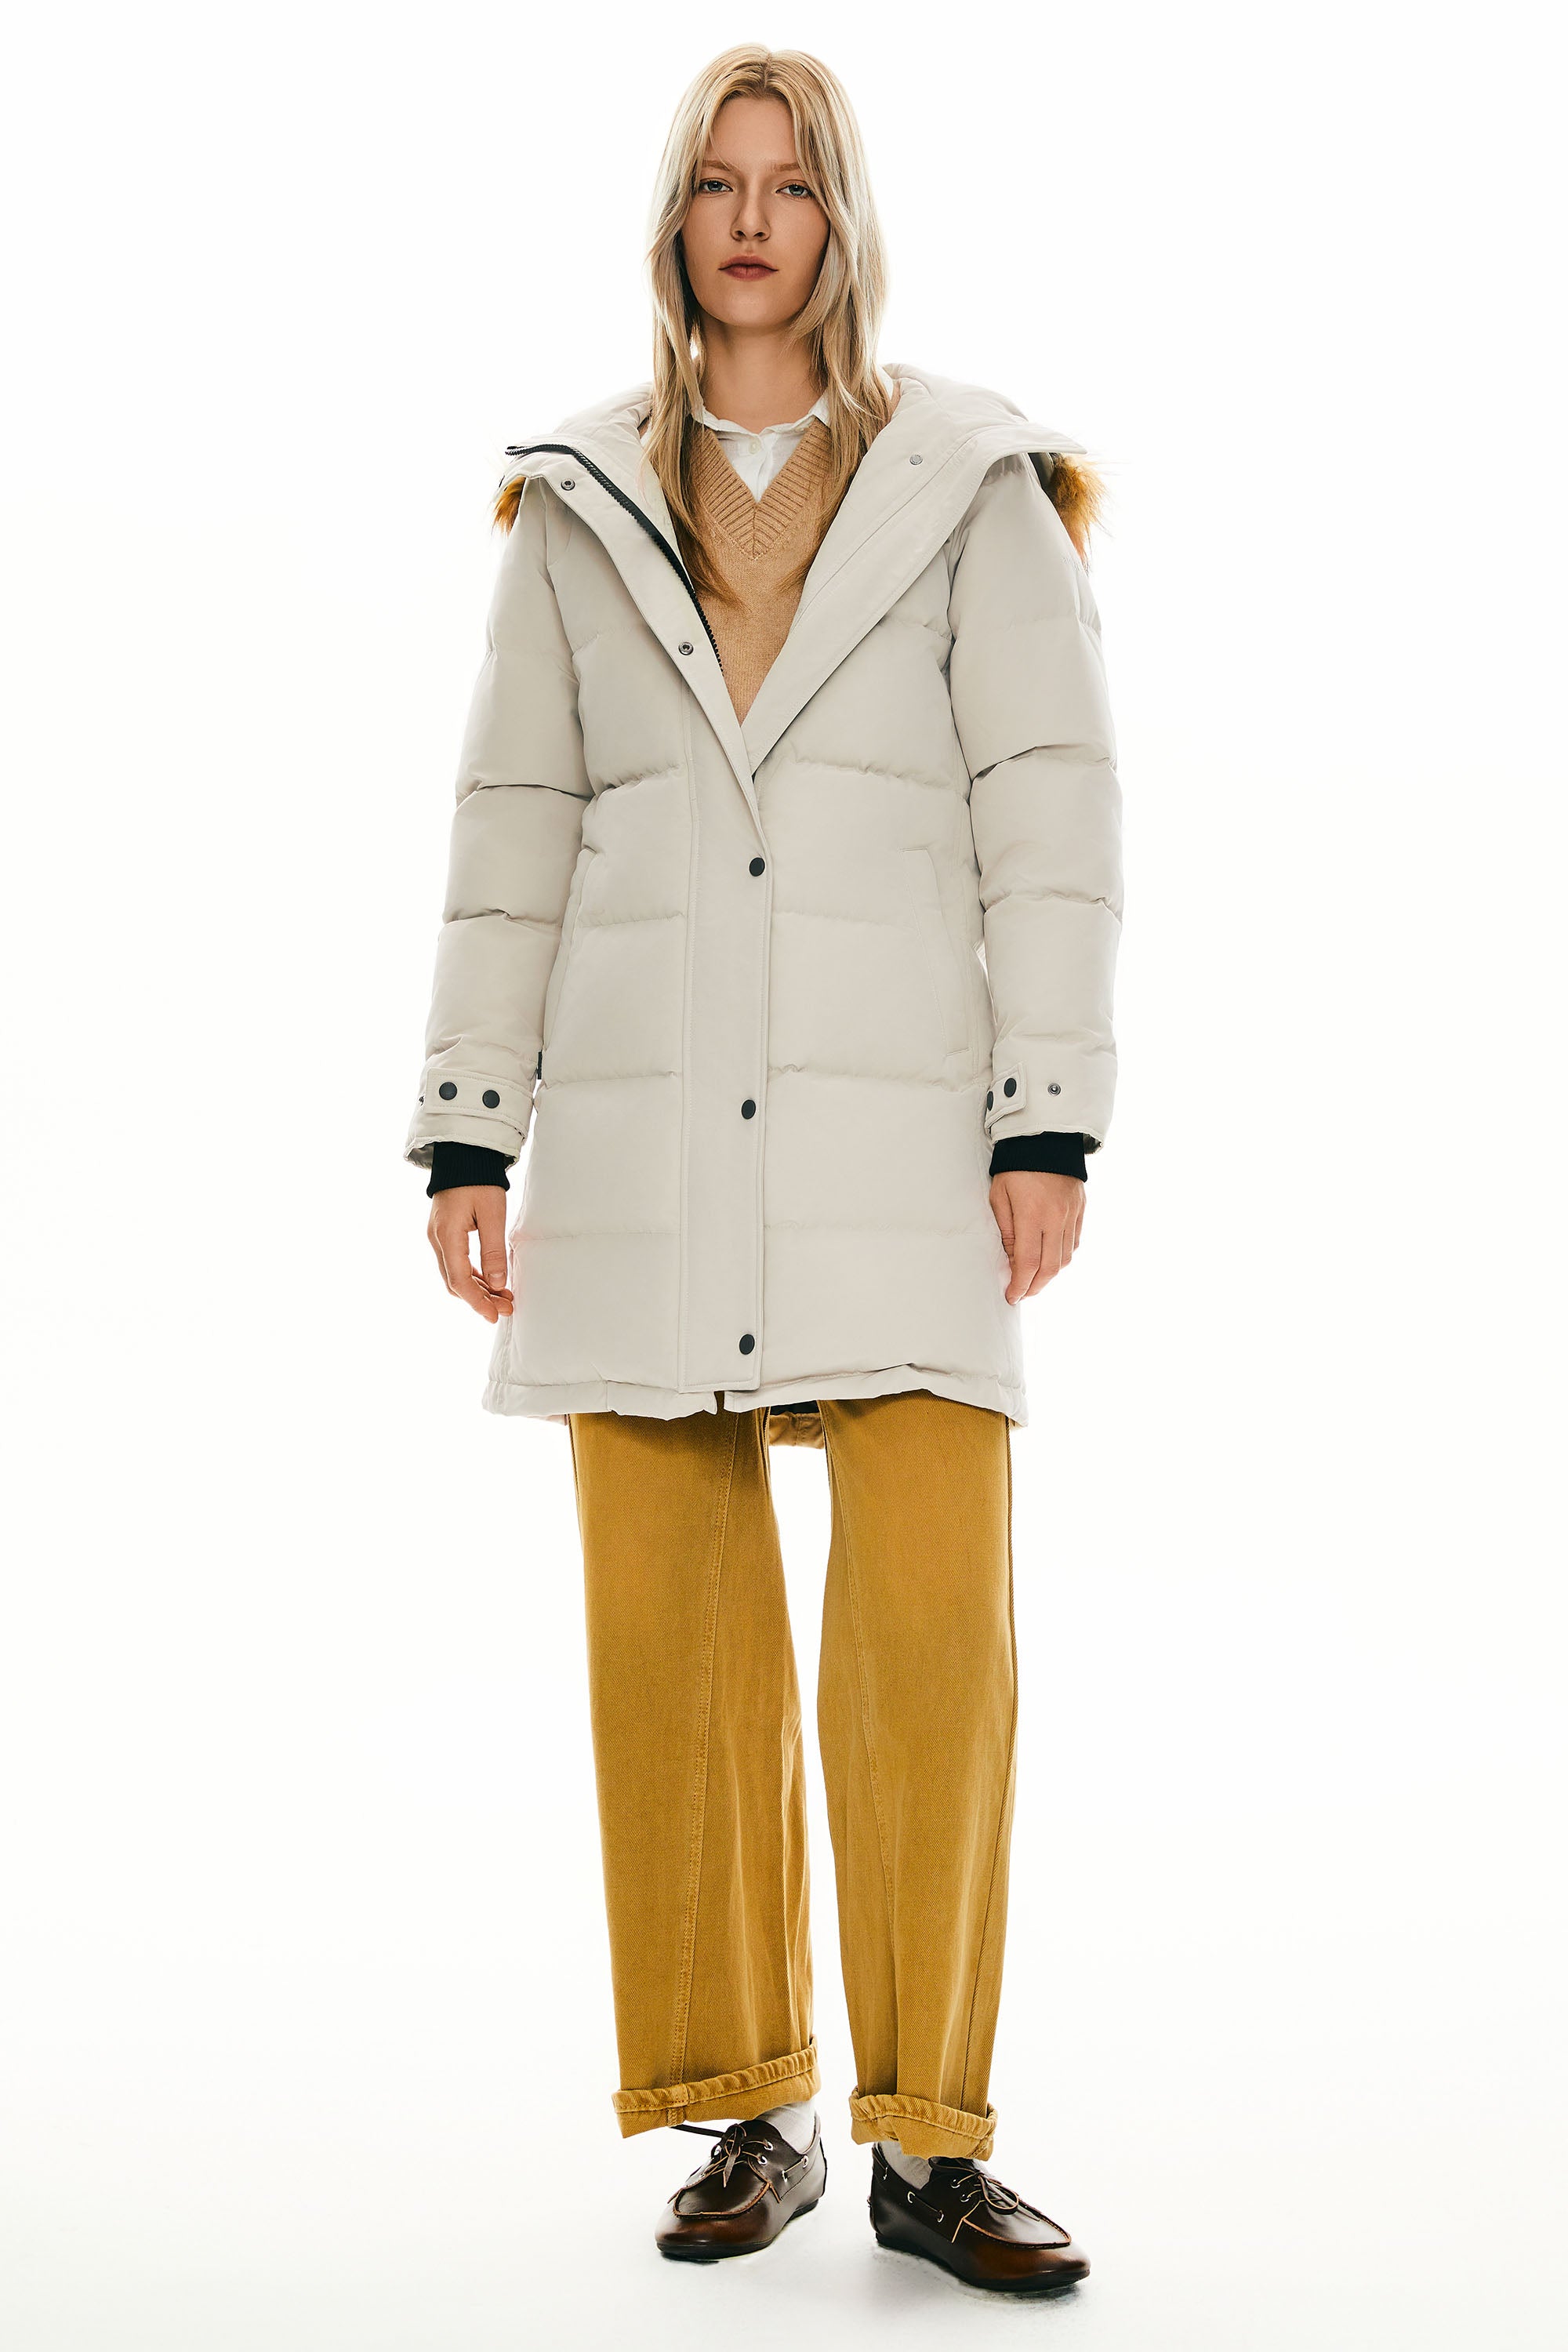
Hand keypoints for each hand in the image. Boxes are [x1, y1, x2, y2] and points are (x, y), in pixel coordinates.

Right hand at [427, 1185, 513, 1321]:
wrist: (463, 1157)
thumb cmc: (479, 1180)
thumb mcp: (493, 1214)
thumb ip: (493, 1250)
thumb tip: (498, 1283)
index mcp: (447, 1236)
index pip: (459, 1280)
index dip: (477, 1302)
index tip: (495, 1315)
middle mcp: (437, 1240)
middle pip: (455, 1282)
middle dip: (480, 1299)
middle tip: (507, 1308)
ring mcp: (438, 1237)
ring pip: (455, 1275)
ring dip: (478, 1289)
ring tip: (504, 1297)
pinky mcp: (444, 1234)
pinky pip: (456, 1263)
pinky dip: (474, 1276)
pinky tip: (492, 1282)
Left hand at [989, 1170, 1085, 1303]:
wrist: (1046, 1139)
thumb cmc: (1015, 1168)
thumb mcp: (999, 1196)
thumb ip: (1005, 1231)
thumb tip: (1012, 1260)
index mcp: (1032, 1215)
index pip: (1028, 1263)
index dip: (1020, 1285)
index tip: (1012, 1295)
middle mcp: (1056, 1217)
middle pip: (1050, 1268)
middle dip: (1035, 1286)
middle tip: (1022, 1293)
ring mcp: (1071, 1214)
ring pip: (1065, 1258)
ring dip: (1050, 1274)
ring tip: (1034, 1279)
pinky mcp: (1080, 1209)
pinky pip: (1074, 1242)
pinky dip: (1062, 1256)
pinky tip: (1049, 1258)